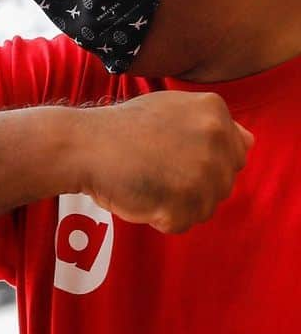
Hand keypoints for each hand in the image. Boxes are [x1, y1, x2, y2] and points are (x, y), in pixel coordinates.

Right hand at [70, 91, 252, 233]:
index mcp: (215, 112)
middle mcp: (216, 138)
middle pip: (221, 185)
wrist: (83, 145)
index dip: (201, 162)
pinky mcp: (183, 202)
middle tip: (154, 169)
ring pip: (204, 208)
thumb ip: (212, 125)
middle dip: (190, 185)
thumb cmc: (122, 130)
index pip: (234, 155)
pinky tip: (140, 195)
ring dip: (174, 203)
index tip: (170, 155)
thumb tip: (250, 144)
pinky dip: (159, 217)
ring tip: (146, 181)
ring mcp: (202, 171)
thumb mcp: (172, 109)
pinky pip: (181, 224)